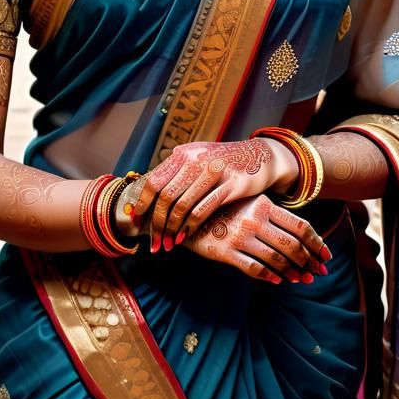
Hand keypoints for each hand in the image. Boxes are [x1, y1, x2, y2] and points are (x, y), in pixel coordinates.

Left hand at [133, 138, 298, 251]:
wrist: (260, 157)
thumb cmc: (224, 163)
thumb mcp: (199, 157)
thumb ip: (178, 170)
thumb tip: (151, 191)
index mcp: (184, 153)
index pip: (155, 181)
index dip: (143, 204)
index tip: (138, 222)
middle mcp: (196, 159)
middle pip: (166, 196)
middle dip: (157, 223)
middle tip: (155, 242)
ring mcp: (213, 171)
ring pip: (182, 206)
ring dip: (172, 229)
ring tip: (168, 244)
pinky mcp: (230, 185)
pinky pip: (203, 210)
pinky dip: (190, 227)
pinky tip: (185, 237)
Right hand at [182, 195, 330, 284]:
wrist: (186, 212)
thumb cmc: (222, 207)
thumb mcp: (247, 201)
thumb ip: (269, 213)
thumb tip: (298, 233)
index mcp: (263, 204)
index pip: (300, 226)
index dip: (317, 243)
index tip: (326, 255)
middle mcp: (254, 219)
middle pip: (293, 245)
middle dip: (309, 261)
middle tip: (319, 273)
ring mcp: (240, 236)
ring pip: (277, 259)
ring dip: (293, 272)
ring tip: (301, 279)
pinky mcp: (226, 252)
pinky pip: (254, 269)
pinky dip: (270, 276)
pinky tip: (278, 280)